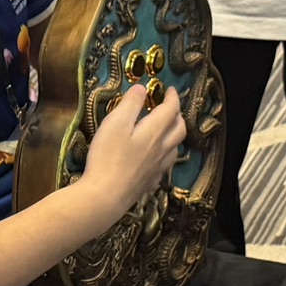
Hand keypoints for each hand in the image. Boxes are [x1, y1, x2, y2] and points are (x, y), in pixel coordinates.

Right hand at [80, 82, 184, 221]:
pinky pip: (163, 167)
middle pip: (179, 130)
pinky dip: (163, 156)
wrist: (105, 196)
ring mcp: (157, 169)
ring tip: (165, 132)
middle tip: (169, 108)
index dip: (172, 97)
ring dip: (173, 137)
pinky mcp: (149, 183)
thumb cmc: (108, 157)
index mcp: (155, 132)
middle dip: (177, 116)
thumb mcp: (115, 123)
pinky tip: (154, 159)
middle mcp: (162, 150)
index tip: (170, 90)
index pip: (171, 110)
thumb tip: (142, 89)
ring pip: (174, 149)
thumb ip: (130, 104)